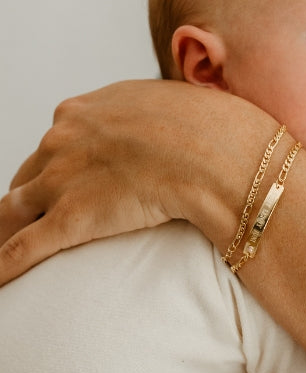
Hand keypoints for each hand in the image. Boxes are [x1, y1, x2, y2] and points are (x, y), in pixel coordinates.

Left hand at [0, 80, 269, 286]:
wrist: (217, 154)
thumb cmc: (209, 127)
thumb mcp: (169, 103)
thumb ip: (149, 116)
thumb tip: (162, 127)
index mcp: (84, 110)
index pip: (56, 143)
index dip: (59, 166)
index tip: (66, 181)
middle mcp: (62, 140)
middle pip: (29, 175)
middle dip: (32, 198)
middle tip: (37, 219)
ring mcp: (61, 179)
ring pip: (12, 211)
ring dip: (6, 232)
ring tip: (5, 250)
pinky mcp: (69, 219)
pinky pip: (20, 249)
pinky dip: (2, 268)